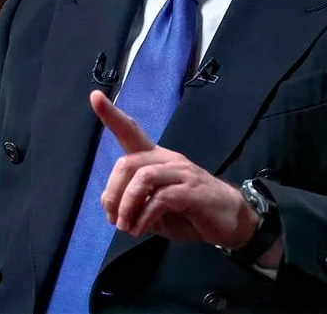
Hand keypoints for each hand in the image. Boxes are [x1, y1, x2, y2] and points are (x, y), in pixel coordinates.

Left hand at [92, 90, 260, 249]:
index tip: (94, 96)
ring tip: (125, 226)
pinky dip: (144, 216)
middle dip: (113, 192)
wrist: (232, 221)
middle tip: (112, 218)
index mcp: (155, 159)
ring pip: (142, 177)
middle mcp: (167, 159)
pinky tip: (141, 229)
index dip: (112, 115)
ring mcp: (182, 172)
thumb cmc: (189, 211)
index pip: (130, 131)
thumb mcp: (154, 209)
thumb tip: (109, 207)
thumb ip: (133, 203)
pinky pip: (160, 198)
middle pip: (128, 162)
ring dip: (127, 205)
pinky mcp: (193, 191)